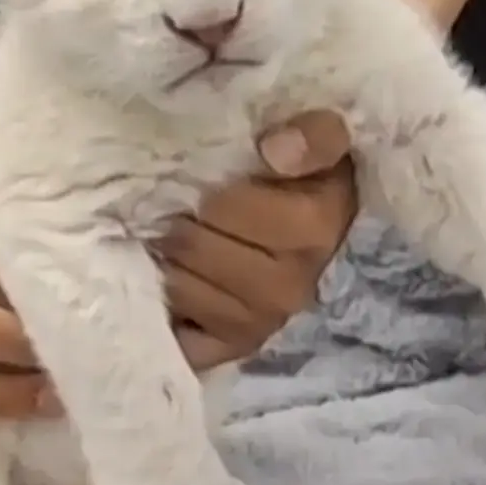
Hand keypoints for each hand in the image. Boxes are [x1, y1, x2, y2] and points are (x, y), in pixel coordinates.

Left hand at [160, 111, 358, 368]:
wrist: (325, 227)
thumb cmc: (312, 176)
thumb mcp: (324, 140)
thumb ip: (316, 135)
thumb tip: (277, 150)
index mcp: (311, 230)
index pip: (218, 208)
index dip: (194, 185)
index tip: (190, 172)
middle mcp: (287, 288)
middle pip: (189, 248)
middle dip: (172, 220)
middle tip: (167, 204)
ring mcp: (260, 325)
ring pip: (176, 287)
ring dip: (162, 259)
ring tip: (162, 236)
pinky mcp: (233, 349)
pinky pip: (178, 338)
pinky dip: (163, 310)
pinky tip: (161, 282)